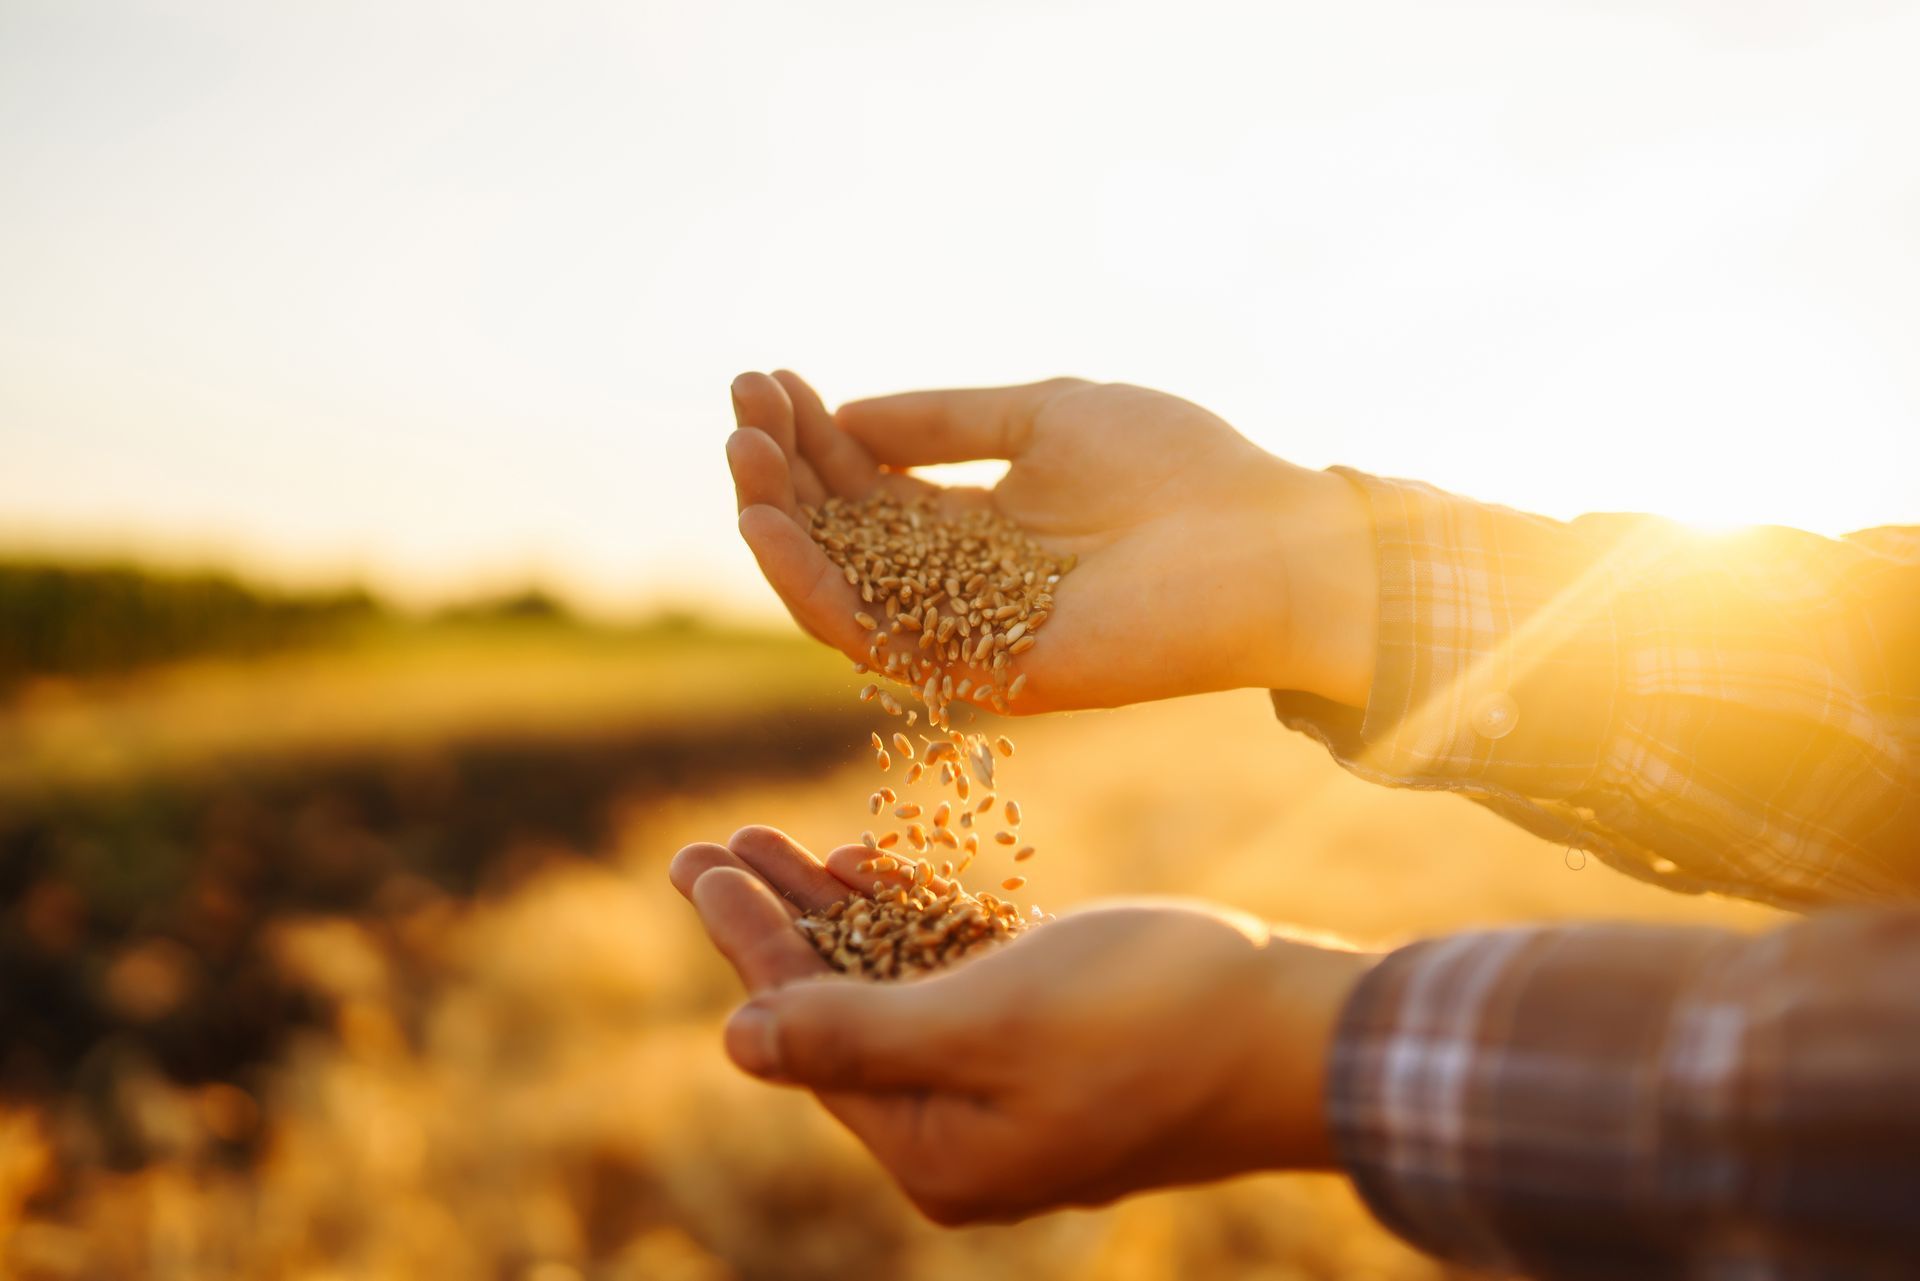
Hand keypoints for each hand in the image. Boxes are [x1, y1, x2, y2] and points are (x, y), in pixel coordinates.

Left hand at [669, 827, 1371, 1223]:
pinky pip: (959, 981)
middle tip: (715, 843)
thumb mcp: (988, 1021)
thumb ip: (855, 1034)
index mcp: (936, 1152)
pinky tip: (878, 866)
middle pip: (838, 1012)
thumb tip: (734, 1044)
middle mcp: (963, 1134)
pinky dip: (918, 924)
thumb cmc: (1153, 1019)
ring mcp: (1011, 1089)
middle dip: (779, 923)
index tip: (696, 864)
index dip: (749, 944)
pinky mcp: (1055, 1044)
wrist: (1308, 1035)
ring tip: (776, 839)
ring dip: (839, 912)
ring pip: (893, 988)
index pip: (807, 1035)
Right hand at [726, 372, 1377, 710]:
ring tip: (743, 452)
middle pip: (841, 535)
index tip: (768, 378)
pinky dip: (810, 583)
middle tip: (741, 404)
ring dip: (778, 522)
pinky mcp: (979, 675)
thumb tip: (847, 417)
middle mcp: (961, 586)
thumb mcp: (1045, 414)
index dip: (813, 435)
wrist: (1268, 542)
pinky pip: (872, 638)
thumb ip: (946, 419)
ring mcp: (966, 635)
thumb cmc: (1179, 469)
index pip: (869, 487)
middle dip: (783, 468)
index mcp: (981, 527)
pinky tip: (769, 524)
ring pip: (838, 588)